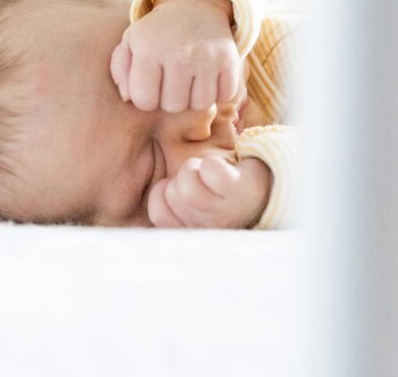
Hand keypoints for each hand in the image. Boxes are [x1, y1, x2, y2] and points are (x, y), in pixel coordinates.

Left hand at [110, 0, 240, 111]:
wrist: (196, 7)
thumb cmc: (158, 32)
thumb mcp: (131, 41)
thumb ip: (120, 69)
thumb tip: (127, 98)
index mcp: (148, 49)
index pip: (144, 101)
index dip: (147, 98)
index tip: (152, 84)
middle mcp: (179, 53)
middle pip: (173, 106)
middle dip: (170, 99)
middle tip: (172, 81)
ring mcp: (206, 57)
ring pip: (200, 105)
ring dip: (194, 98)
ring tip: (190, 81)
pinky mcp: (229, 59)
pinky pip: (224, 95)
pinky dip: (218, 92)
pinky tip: (209, 78)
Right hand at [147, 156, 271, 228]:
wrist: (262, 187)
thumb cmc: (217, 194)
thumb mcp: (187, 208)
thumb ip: (164, 210)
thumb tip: (135, 210)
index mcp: (190, 232)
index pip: (159, 210)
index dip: (167, 193)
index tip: (185, 192)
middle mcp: (206, 229)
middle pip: (172, 192)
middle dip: (183, 178)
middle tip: (204, 183)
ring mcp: (224, 213)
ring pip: (187, 180)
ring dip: (197, 168)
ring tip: (212, 176)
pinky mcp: (239, 191)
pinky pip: (210, 170)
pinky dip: (213, 164)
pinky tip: (225, 173)